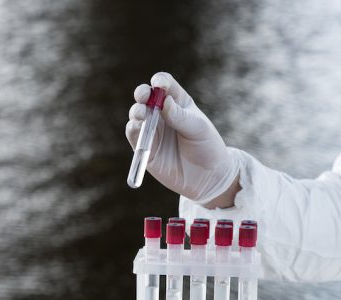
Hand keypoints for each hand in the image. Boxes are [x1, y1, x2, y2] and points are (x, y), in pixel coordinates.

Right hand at [126, 72, 239, 204]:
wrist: (208, 178)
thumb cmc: (207, 147)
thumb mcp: (198, 129)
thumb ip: (180, 116)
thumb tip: (164, 102)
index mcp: (178, 102)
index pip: (165, 85)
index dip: (159, 81)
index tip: (158, 83)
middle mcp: (162, 114)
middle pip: (146, 96)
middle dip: (142, 93)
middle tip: (143, 96)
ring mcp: (153, 130)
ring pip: (137, 115)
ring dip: (137, 111)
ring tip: (142, 114)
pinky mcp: (146, 148)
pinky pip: (134, 135)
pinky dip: (133, 129)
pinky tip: (138, 127)